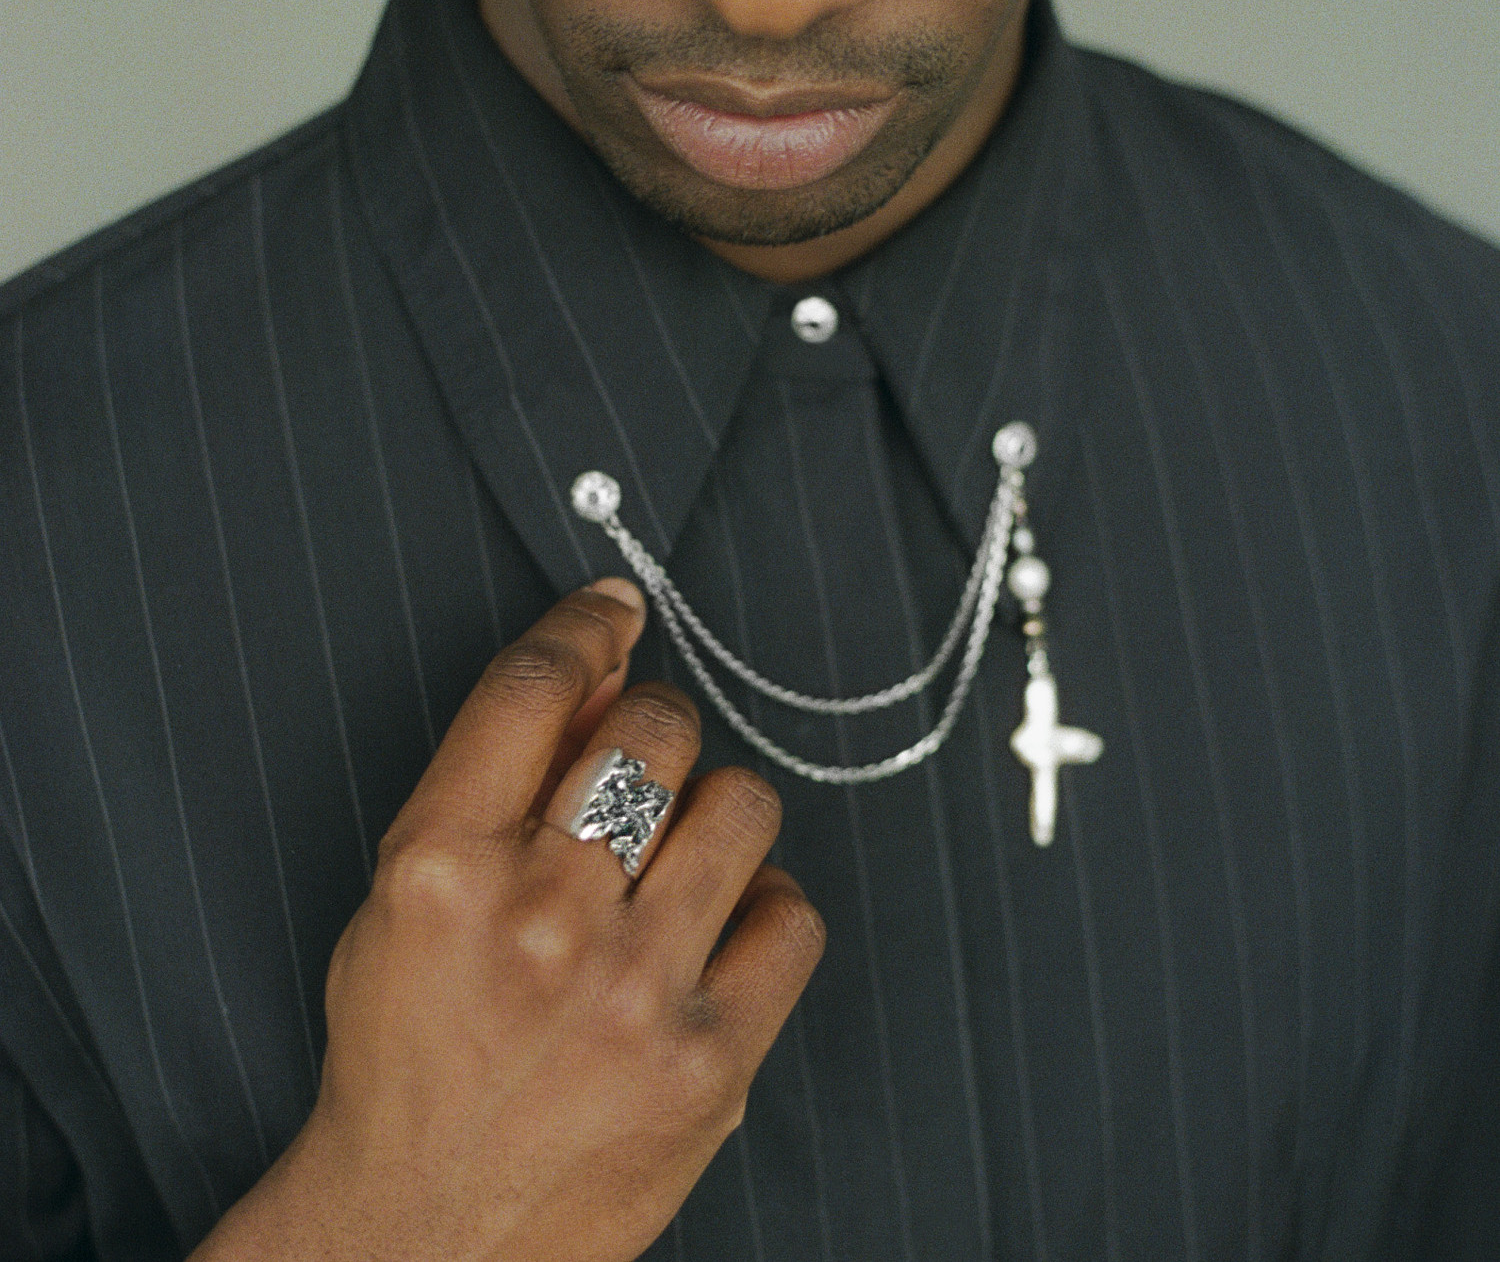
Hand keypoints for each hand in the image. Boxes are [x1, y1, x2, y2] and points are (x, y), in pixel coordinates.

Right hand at [192, 579, 824, 1261]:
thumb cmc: (412, 1051)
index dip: (587, 623)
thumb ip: (495, 778)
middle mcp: (539, 916)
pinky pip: (794, 912)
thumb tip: (605, 669)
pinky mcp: (711, 1059)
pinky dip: (763, 908)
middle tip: (641, 768)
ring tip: (681, 860)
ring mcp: (633, 991)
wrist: (425, 1232)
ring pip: (741, 803)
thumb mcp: (408, 896)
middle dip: (656, 726)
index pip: (534, 685)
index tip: (617, 610)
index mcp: (440, 864)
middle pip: (654, 727)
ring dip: (716, 812)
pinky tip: (717, 936)